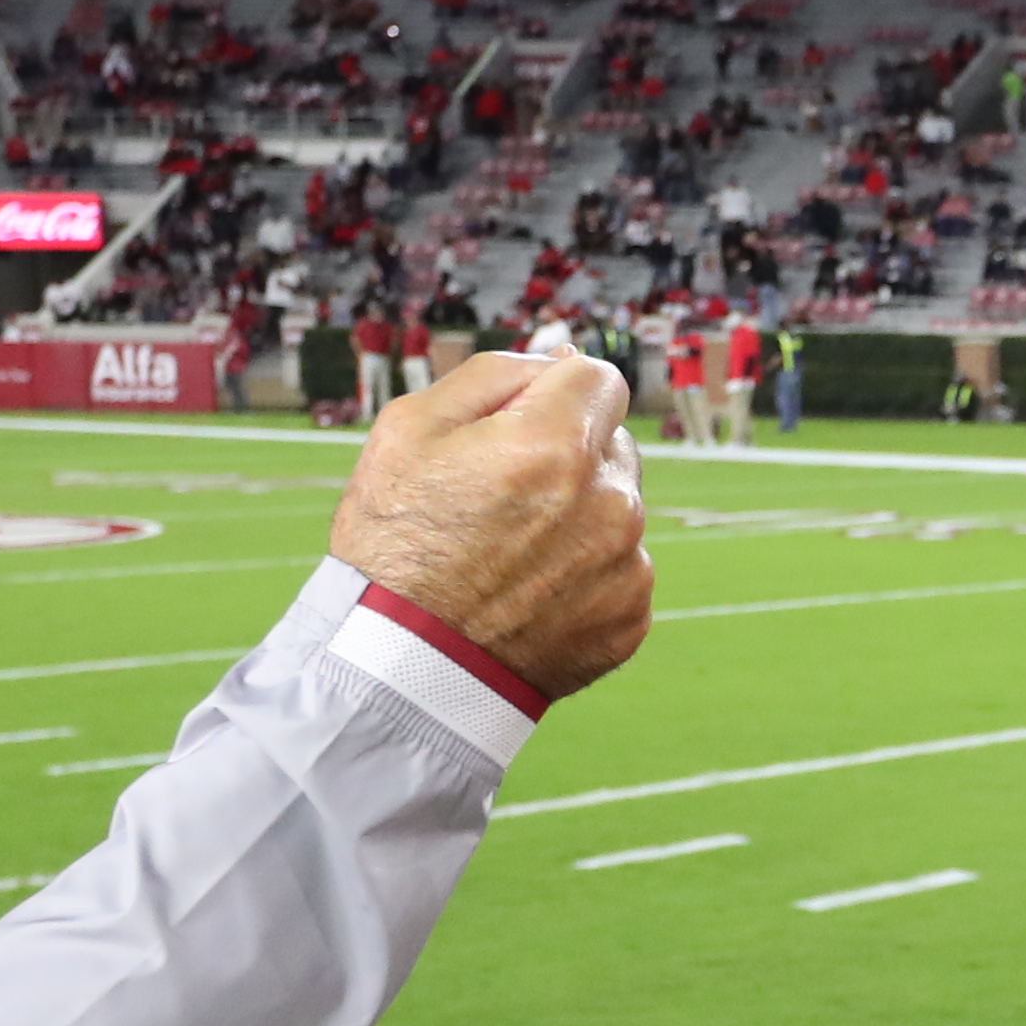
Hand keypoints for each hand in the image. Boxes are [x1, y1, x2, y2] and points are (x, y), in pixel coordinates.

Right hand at [332, 343, 652, 701]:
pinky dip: (584, 577)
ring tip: (508, 557)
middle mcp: (609, 501)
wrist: (399, 669)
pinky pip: (619, 572)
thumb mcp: (410, 427)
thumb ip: (496, 373)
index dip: (556, 393)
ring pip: (617, 510)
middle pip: (611, 444)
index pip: (599, 378)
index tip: (521, 427)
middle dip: (568, 456)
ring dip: (578, 518)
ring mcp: (626, 565)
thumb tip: (562, 357)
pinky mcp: (630, 619)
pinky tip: (529, 596)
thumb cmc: (395, 542)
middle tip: (501, 502)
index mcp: (557, 443)